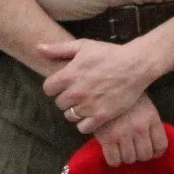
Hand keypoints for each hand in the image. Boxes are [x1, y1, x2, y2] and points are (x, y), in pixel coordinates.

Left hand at [40, 39, 155, 133]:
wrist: (135, 65)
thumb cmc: (108, 53)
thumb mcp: (83, 46)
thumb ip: (58, 49)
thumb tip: (37, 48)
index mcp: (69, 74)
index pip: (48, 89)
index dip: (55, 87)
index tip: (64, 84)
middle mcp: (76, 92)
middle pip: (59, 103)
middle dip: (66, 98)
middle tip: (78, 93)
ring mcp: (88, 105)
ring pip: (70, 115)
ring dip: (75, 110)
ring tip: (86, 103)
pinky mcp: (101, 116)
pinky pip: (83, 127)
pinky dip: (85, 123)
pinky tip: (91, 114)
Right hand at [92, 96, 168, 166]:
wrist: (101, 86)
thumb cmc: (123, 95)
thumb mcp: (143, 104)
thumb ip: (149, 122)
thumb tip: (151, 144)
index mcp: (151, 117)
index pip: (161, 145)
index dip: (156, 152)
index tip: (150, 151)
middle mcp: (140, 127)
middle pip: (145, 155)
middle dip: (139, 154)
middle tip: (132, 148)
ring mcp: (123, 133)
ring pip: (129, 159)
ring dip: (125, 157)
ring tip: (121, 148)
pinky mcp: (106, 138)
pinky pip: (114, 160)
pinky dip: (114, 160)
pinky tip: (112, 152)